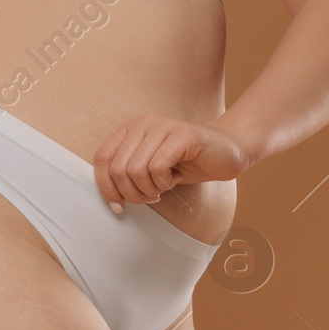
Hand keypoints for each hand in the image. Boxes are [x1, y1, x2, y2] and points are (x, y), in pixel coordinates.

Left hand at [91, 114, 250, 210]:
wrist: (226, 153)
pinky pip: (157, 167)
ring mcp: (162, 126)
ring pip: (136, 170)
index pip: (102, 160)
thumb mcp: (149, 171)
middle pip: (117, 169)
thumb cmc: (186, 164)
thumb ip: (128, 176)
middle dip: (132, 194)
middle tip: (151, 196)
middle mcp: (142, 123)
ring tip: (165, 185)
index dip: (107, 188)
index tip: (120, 206)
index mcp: (130, 130)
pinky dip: (165, 182)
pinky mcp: (181, 135)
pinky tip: (176, 177)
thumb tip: (112, 200)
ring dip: (150, 189)